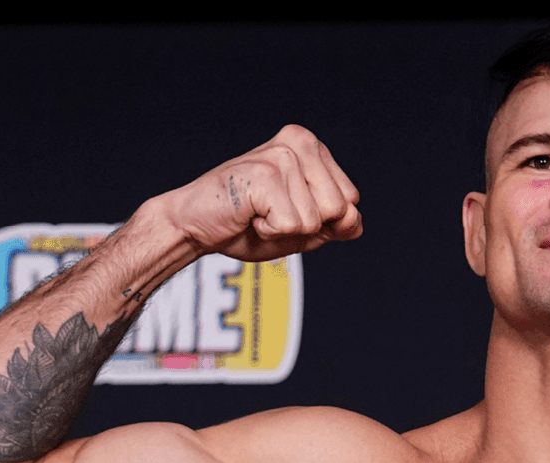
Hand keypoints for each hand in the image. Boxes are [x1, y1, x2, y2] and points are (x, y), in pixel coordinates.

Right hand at [162, 125, 363, 261]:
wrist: (195, 225)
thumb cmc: (246, 224)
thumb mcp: (303, 228)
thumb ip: (336, 225)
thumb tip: (354, 219)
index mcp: (312, 147)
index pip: (351, 201)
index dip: (320, 221)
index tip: (285, 209)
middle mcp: (300, 143)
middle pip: (339, 210)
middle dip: (306, 225)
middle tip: (270, 212)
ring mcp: (282, 156)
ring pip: (315, 220)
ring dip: (285, 229)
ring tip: (258, 212)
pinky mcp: (266, 175)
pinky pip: (292, 225)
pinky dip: (269, 232)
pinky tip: (249, 214)